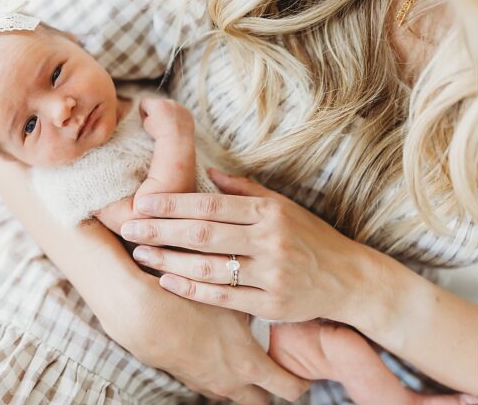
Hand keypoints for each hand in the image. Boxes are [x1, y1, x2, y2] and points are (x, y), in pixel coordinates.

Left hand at [120, 169, 371, 323]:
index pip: (212, 204)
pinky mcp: (271, 305)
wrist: (349, 278)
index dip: (173, 202)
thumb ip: (246, 191)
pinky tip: (167, 282)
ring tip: (141, 254)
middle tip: (128, 226)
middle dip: (161, 229)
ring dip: (169, 261)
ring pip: (209, 268)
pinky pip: (223, 298)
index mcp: (270, 212)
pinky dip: (192, 290)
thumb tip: (206, 171)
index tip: (143, 201)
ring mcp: (271, 275)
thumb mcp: (284, 207)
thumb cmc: (312, 238)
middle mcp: (270, 241)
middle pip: (204, 233)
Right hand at [124, 278, 308, 403]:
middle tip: (276, 370)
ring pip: (234, 394)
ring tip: (243, 358)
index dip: (300, 384)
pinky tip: (214, 351)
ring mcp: (206, 384)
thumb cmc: (190, 302)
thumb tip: (276, 300)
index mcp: (249, 365)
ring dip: (242, 382)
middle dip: (271, 390)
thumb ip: (256, 306)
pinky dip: (218, 374)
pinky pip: (210, 384)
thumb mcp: (231, 300)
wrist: (141, 314)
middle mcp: (230, 381)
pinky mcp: (185, 378)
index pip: (288, 389)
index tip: (304, 376)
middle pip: (261, 401)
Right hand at [139, 98, 193, 139]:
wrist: (177, 141)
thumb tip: (153, 113)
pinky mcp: (188, 112)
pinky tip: (177, 127)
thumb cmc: (159, 134)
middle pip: (158, 104)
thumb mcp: (146, 124)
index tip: (147, 120)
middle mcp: (169, 102)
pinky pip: (180, 112)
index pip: (144, 102)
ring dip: (168, 113)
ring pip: (170, 107)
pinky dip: (178, 118)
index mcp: (156, 104)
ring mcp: (180, 106)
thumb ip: (148, 115)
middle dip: (157, 111)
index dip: (143, 111)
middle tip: (158, 124)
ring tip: (168, 126)